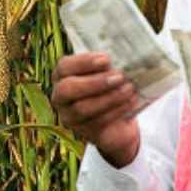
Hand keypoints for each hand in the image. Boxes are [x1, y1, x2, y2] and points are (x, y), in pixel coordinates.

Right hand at [51, 52, 140, 167]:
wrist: (118, 121)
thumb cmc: (109, 88)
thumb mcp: (107, 74)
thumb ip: (108, 66)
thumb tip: (123, 58)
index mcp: (62, 76)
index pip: (64, 67)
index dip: (84, 62)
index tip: (106, 59)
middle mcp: (60, 97)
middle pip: (67, 89)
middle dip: (94, 82)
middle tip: (119, 77)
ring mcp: (69, 116)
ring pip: (83, 108)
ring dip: (109, 97)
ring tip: (129, 88)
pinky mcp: (83, 132)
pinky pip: (97, 122)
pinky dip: (116, 110)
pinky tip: (130, 102)